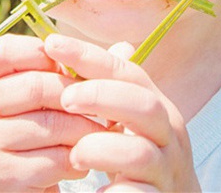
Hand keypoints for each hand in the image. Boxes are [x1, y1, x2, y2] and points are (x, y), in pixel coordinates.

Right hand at [0, 34, 106, 191]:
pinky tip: (83, 160)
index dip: (43, 54)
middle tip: (103, 106)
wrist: (11, 187)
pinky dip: (77, 160)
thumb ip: (77, 69)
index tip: (68, 68)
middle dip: (77, 96)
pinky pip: (53, 160)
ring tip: (99, 133)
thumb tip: (126, 48)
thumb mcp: (48, 95)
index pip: (5, 51)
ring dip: (84, 129)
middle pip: (35, 86)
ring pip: (50, 125)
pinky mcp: (2, 175)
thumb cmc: (35, 129)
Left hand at [44, 34, 200, 192]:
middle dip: (101, 96)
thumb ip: (101, 87)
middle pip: (144, 106)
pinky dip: (113, 190)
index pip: (128, 72)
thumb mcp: (124, 118)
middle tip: (64, 99)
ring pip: (140, 153)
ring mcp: (166, 171)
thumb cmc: (136, 155)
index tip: (52, 43)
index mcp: (156, 108)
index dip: (90, 56)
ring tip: (74, 154)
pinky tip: (94, 189)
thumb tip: (59, 45)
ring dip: (100, 148)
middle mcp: (168, 135)